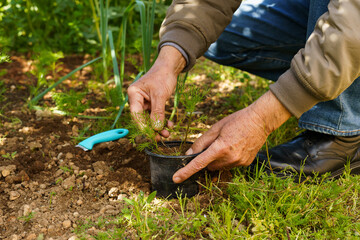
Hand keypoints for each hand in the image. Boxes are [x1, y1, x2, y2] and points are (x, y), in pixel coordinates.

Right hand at [127, 46, 185, 136]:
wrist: (170, 68)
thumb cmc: (163, 77)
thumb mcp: (160, 95)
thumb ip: (157, 112)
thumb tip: (156, 128)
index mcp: (134, 94)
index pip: (136, 113)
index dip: (143, 126)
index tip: (151, 135)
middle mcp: (136, 99)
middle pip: (142, 118)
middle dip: (152, 128)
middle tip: (161, 137)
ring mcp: (144, 102)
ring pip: (149, 119)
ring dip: (158, 127)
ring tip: (167, 134)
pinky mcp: (151, 103)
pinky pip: (155, 115)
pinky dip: (162, 121)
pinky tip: (169, 125)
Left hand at [172, 91, 291, 182]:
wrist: (261, 121)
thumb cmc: (237, 120)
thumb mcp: (216, 127)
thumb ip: (201, 142)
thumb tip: (188, 154)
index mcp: (220, 148)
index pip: (198, 163)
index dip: (185, 172)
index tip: (176, 179)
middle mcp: (229, 158)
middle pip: (209, 165)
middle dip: (207, 158)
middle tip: (214, 144)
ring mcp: (238, 163)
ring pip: (219, 167)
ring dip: (217, 159)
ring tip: (227, 143)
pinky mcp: (245, 164)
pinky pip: (230, 165)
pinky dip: (228, 159)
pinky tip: (235, 146)